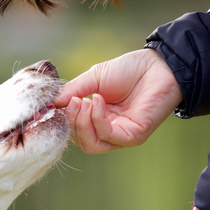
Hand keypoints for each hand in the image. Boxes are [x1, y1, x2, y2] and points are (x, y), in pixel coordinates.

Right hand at [54, 49, 182, 153]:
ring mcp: (121, 136)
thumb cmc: (129, 70)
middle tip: (72, 101)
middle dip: (72, 121)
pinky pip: (107, 136)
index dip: (63, 119)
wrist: (158, 65)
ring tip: (84, 101)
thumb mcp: (93, 79)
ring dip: (82, 123)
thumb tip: (51, 104)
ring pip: (91, 144)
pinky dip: (98, 119)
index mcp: (98, 119)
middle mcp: (109, 131)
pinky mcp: (133, 137)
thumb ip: (72, 92)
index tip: (57, 103)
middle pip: (80, 140)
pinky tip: (97, 100)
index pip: (74, 130)